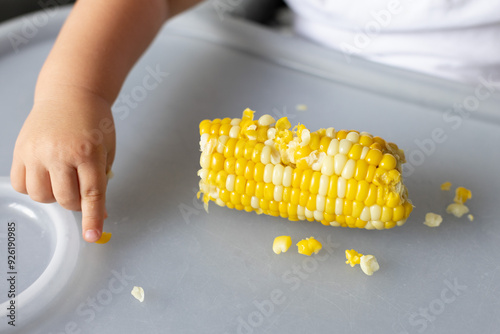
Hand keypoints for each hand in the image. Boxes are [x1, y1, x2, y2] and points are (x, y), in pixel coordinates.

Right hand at [11, 91, 115, 241]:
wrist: (70, 93)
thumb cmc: (94, 122)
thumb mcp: (107, 149)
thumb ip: (103, 180)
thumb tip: (101, 214)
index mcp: (88, 152)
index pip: (91, 194)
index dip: (92, 219)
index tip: (92, 236)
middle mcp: (60, 153)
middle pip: (66, 199)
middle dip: (76, 203)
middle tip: (81, 188)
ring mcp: (36, 152)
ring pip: (41, 196)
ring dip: (54, 196)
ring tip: (62, 179)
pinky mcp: (20, 150)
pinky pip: (21, 185)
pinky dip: (33, 188)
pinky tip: (44, 176)